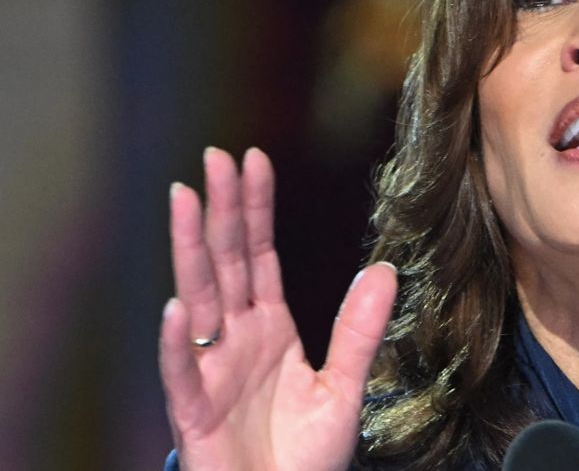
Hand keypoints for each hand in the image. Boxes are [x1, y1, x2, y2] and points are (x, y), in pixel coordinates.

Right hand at [158, 147, 397, 470]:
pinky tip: (176, 307)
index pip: (257, 255)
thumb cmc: (304, 456)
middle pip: (225, 263)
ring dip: (190, 252)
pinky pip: (183, 373)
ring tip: (185, 201)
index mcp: (268, 329)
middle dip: (221, 210)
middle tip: (214, 157)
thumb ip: (358, 331)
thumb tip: (384, 271)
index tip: (253, 159)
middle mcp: (234, 340)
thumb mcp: (344, 387)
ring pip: (197, 300)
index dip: (255, 209)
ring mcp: (210, 372)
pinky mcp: (195, 413)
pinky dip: (177, 343)